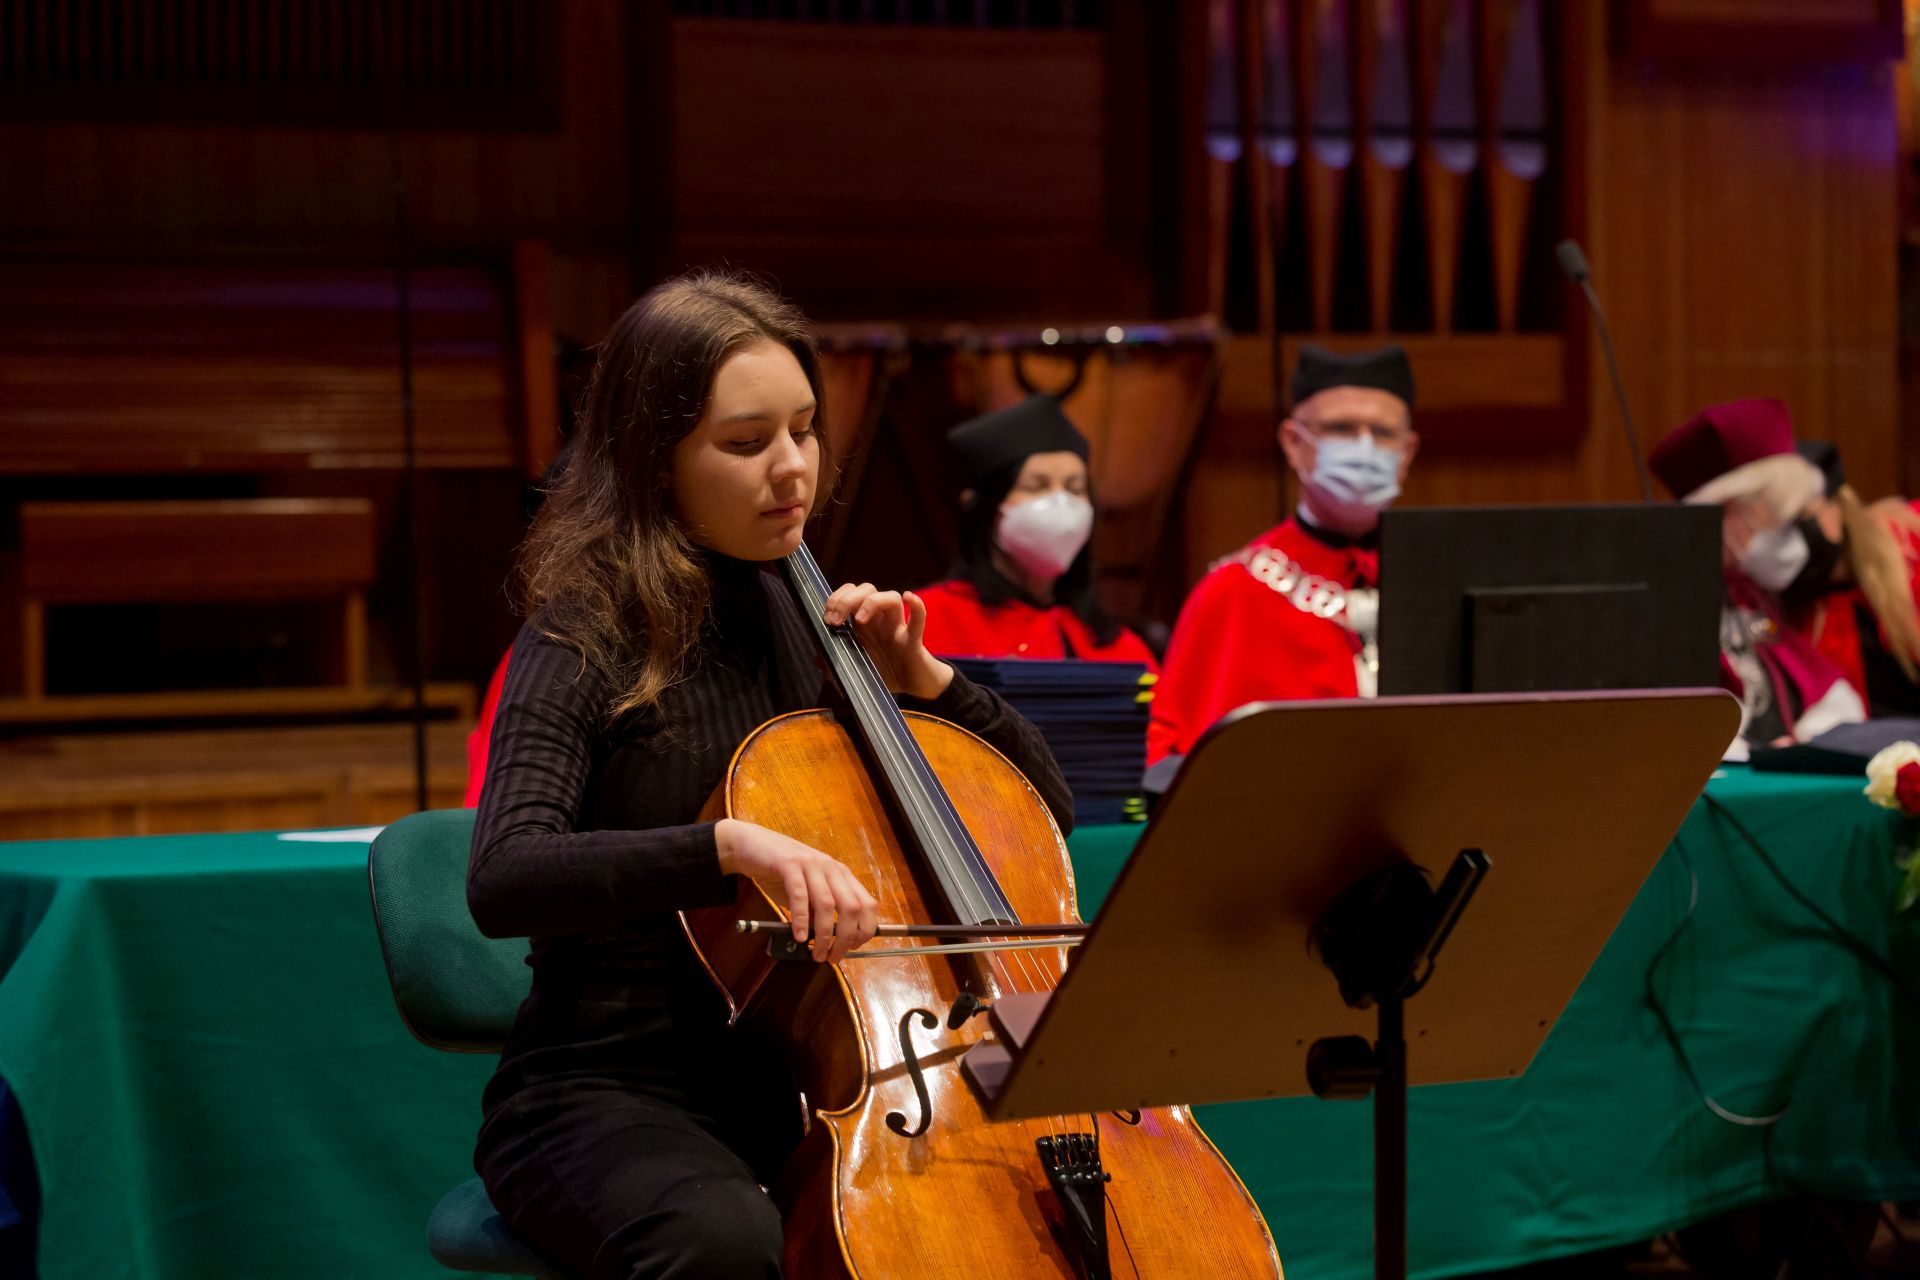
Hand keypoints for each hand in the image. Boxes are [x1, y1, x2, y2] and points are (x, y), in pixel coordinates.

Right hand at [715, 819, 879, 963]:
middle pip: (852, 907)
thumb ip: (818, 911)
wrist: (750, 845)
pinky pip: (799, 895)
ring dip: (824, 935)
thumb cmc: (780, 872)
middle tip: (834, 957)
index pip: (867, 904)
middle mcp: (830, 867)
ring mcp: (811, 864)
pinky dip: (801, 919)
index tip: (853, 948)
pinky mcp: (788, 864)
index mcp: (840, 874)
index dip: (865, 929)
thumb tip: (829, 940)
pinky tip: (799, 936)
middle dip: (846, 938)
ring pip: (827, 904)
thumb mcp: (807, 892)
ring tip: (817, 953)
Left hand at [822, 582, 953, 700]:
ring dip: (872, 602)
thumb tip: (818, 658)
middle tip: (835, 620)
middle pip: (867, 590)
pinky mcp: (914, 640)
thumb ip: (836, 664)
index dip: (837, 599)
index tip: (827, 618)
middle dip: (847, 599)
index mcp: (866, 624)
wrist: (913, 686)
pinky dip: (916, 606)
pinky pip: (918, 619)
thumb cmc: (886, 673)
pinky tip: (908, 598)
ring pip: (890, 598)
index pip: (851, 594)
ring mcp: (898, 627)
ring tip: (860, 619)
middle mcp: (881, 620)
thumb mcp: (855, 669)